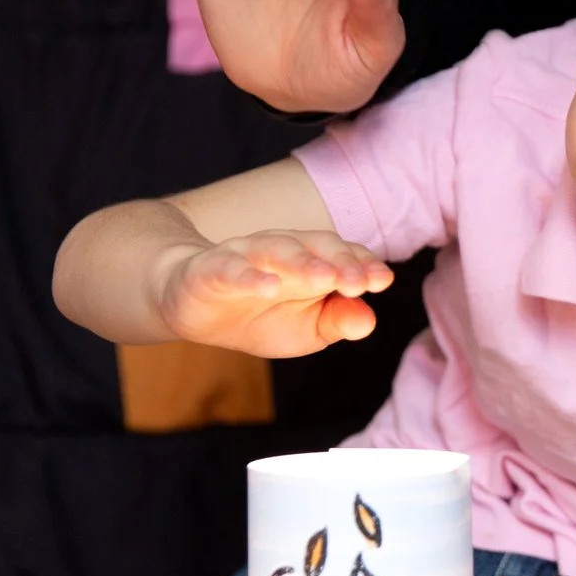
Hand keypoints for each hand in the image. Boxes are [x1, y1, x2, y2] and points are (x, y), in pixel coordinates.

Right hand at [154, 231, 393, 357]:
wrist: (193, 309)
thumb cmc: (258, 315)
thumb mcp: (306, 329)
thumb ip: (337, 321)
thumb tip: (369, 320)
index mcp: (311, 261)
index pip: (343, 255)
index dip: (363, 265)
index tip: (382, 281)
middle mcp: (282, 250)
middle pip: (316, 246)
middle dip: (340, 262)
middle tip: (359, 282)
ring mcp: (245, 255)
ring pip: (276, 249)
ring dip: (302, 262)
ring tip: (324, 278)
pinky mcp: (209, 269)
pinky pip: (230, 268)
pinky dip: (250, 276)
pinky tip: (268, 286)